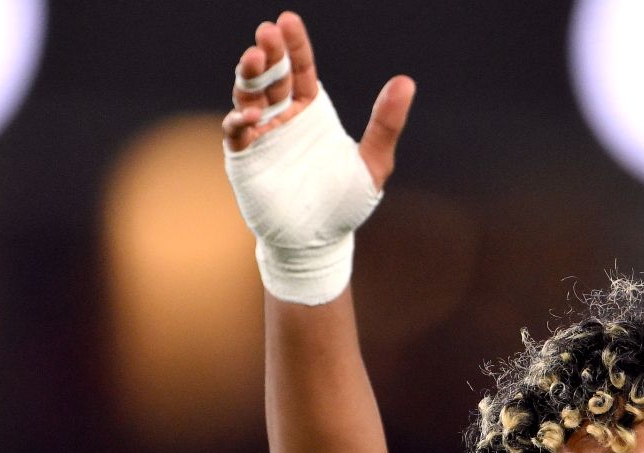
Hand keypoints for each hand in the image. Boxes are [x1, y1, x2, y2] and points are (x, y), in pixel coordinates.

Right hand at [220, 10, 415, 189]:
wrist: (320, 241)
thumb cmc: (345, 201)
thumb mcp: (373, 162)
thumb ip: (386, 123)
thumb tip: (406, 82)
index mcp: (310, 109)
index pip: (300, 68)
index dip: (294, 45)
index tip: (287, 20)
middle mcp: (283, 116)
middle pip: (272, 75)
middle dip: (268, 52)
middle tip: (267, 32)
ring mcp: (261, 135)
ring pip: (249, 96)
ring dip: (248, 76)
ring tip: (253, 58)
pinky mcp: (246, 158)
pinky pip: (237, 133)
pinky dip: (240, 119)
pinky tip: (252, 114)